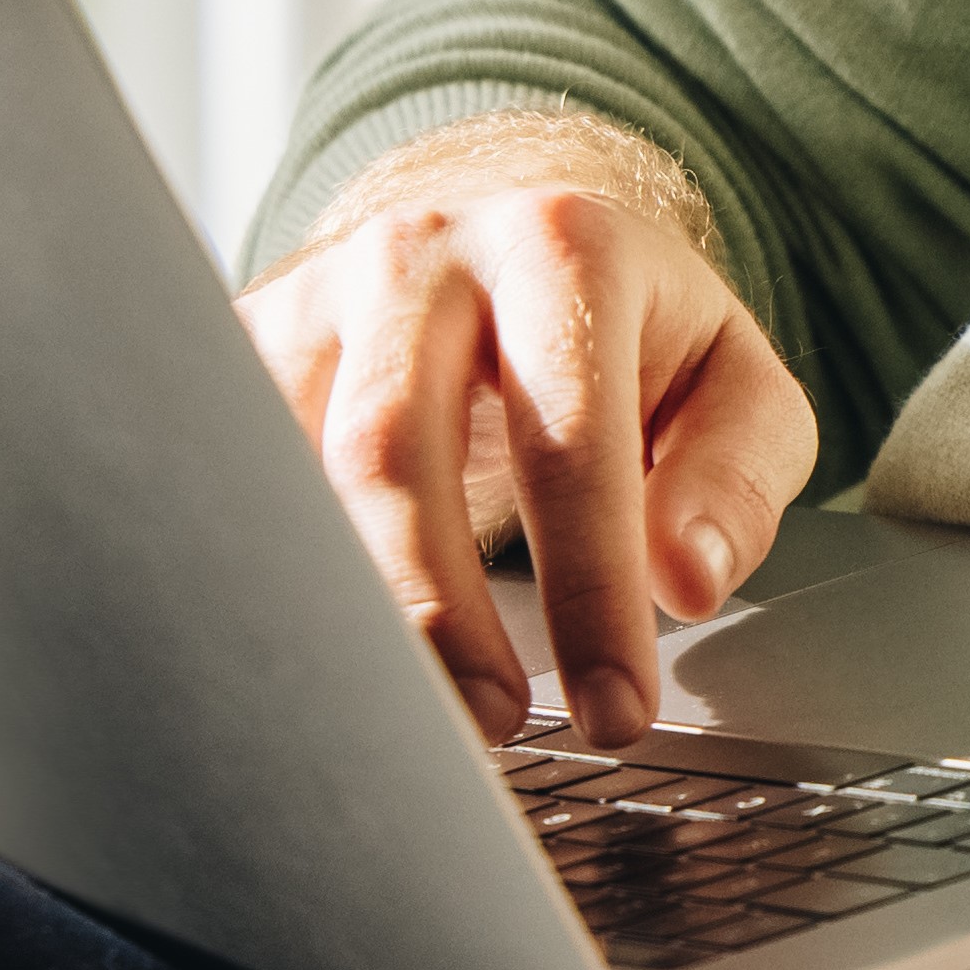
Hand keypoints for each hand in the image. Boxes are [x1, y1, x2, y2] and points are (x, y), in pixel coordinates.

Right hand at [239, 115, 819, 747]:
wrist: (508, 243)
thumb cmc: (631, 337)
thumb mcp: (732, 385)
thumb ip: (737, 477)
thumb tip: (686, 579)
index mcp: (560, 246)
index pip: (568, 438)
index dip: (590, 589)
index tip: (616, 713)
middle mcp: (420, 253)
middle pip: (390, 447)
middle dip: (435, 612)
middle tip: (495, 726)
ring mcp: (314, 292)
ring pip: (285, 469)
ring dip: (340, 610)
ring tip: (407, 718)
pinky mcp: (245, 343)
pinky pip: (232, 473)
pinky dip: (267, 576)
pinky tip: (317, 655)